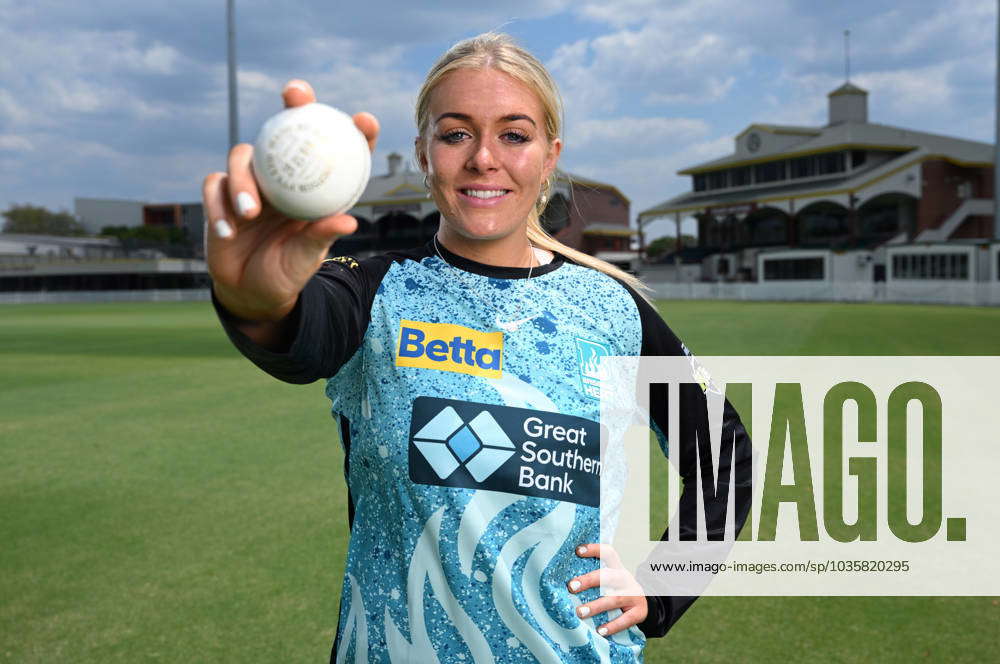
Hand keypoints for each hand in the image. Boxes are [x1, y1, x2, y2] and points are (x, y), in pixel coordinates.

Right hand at [202, 79, 378, 323]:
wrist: (252, 291)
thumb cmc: (288, 270)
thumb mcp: (307, 258)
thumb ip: (321, 236)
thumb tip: (348, 221)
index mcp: (312, 188)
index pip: (336, 152)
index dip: (353, 131)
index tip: (364, 120)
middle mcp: (282, 177)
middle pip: (287, 130)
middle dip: (294, 103)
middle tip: (295, 93)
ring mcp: (249, 181)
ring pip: (242, 156)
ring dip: (244, 180)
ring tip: (251, 212)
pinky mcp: (220, 194)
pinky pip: (215, 188)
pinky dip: (220, 208)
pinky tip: (228, 231)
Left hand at [567, 543, 646, 636]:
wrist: (646, 605)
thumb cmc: (619, 591)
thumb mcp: (612, 580)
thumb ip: (595, 578)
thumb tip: (564, 581)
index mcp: (617, 568)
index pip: (608, 553)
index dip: (594, 549)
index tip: (577, 551)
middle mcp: (626, 579)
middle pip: (609, 576)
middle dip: (589, 580)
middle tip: (571, 587)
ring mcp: (634, 595)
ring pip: (615, 599)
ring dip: (596, 606)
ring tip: (580, 612)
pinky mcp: (639, 612)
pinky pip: (625, 619)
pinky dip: (612, 626)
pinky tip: (600, 631)